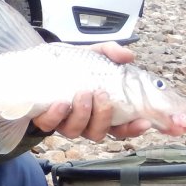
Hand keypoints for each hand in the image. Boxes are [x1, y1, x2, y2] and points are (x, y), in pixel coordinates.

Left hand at [32, 43, 151, 141]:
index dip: (133, 129)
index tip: (144, 122)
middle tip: (102, 95)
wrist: (41, 63)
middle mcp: (84, 121)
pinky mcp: (44, 118)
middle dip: (103, 117)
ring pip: (76, 131)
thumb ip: (111, 52)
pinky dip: (56, 115)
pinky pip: (49, 125)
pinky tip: (61, 102)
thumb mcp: (94, 54)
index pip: (122, 128)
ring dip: (82, 114)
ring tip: (83, 94)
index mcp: (101, 111)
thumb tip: (128, 56)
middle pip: (98, 133)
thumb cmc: (73, 63)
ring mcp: (64, 121)